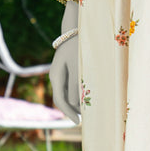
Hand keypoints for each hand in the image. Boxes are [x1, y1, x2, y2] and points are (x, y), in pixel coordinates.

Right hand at [50, 0, 80, 122]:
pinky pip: (73, 87)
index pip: (60, 100)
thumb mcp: (79, 67)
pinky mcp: (70, 71)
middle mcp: (57, 77)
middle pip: (64, 99)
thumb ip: (76, 86)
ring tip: (93, 111)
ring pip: (68, 94)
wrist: (77, 28)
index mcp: (56, 76)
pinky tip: (92, 97)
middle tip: (89, 120)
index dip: (69, 113)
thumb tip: (76, 105)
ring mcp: (63, 74)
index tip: (78, 122)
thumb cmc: (79, 46)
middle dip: (74, 110)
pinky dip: (80, 94)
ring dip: (78, 103)